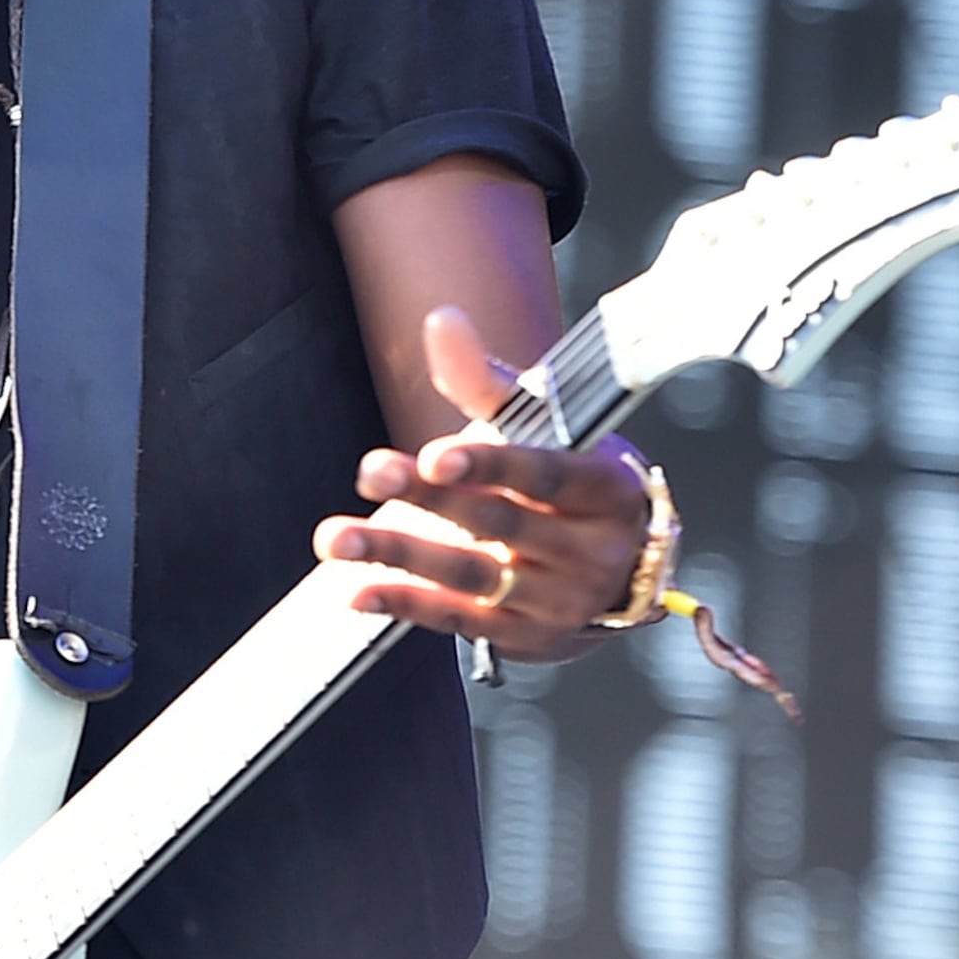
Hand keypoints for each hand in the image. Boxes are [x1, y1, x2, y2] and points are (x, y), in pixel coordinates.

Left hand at [313, 304, 654, 662]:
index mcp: (606, 488)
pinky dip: (404, 604)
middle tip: (371, 471)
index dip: (491, 465)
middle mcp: (590, 551)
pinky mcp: (524, 637)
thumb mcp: (545, 427)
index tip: (435, 454)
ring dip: (400, 555)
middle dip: (430, 500)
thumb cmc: (572, 482)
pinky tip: (354, 590)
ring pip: (473, 577)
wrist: (621, 572)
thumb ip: (486, 381)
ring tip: (337, 539)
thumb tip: (441, 321)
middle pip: (500, 522)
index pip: (547, 475)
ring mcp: (558, 601)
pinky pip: (458, 622)